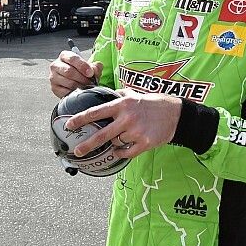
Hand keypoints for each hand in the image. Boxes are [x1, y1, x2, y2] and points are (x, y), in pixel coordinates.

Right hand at [48, 50, 102, 97]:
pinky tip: (79, 91)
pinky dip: (74, 92)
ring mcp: (53, 77)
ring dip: (80, 86)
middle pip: (69, 71)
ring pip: (68, 82)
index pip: (72, 58)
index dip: (83, 66)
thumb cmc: (81, 72)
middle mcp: (56, 65)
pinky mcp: (54, 88)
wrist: (75, 82)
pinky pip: (64, 91)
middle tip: (90, 82)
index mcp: (65, 56)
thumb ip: (95, 66)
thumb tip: (96, 68)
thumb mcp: (89, 67)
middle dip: (82, 78)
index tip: (90, 73)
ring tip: (86, 87)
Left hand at [65, 89, 181, 157]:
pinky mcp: (145, 143)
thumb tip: (110, 93)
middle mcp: (127, 118)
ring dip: (114, 144)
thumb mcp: (136, 94)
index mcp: (122, 105)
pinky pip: (127, 153)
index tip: (69, 125)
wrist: (176, 114)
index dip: (81, 119)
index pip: (96, 112)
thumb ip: (121, 95)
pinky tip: (121, 150)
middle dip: (87, 144)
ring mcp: (136, 131)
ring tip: (119, 140)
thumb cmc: (155, 103)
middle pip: (102, 135)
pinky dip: (121, 153)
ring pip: (116, 143)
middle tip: (76, 151)